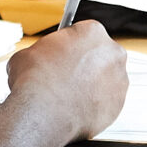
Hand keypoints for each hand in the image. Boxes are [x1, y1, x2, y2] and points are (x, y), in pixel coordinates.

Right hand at [5, 19, 125, 140]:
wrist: (43, 114)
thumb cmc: (36, 82)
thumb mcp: (28, 54)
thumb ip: (42, 53)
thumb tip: (37, 61)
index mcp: (92, 32)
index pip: (84, 33)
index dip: (71, 45)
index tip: (64, 54)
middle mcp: (112, 53)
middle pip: (100, 55)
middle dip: (86, 64)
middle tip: (67, 75)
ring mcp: (118, 80)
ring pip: (106, 80)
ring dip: (92, 85)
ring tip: (70, 95)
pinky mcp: (118, 105)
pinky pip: (107, 102)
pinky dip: (95, 106)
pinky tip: (77, 109)